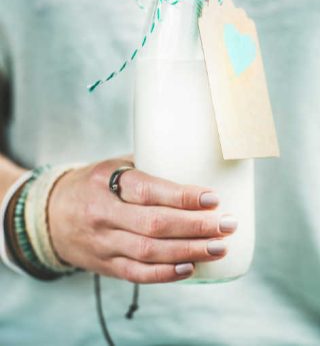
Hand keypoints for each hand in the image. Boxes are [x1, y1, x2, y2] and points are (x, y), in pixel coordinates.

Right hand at [49, 158, 236, 283]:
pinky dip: (167, 274)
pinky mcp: (105, 264)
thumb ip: (148, 167)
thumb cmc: (94, 184)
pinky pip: (138, 274)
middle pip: (154, 225)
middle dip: (196, 227)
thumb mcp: (112, 166)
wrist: (51, 214)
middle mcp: (103, 214)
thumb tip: (196, 163)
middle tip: (227, 224)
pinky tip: (192, 267)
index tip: (213, 198)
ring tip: (220, 247)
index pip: (148, 190)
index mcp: (105, 182)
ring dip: (189, 251)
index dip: (182, 196)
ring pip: (149, 253)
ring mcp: (103, 243)